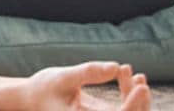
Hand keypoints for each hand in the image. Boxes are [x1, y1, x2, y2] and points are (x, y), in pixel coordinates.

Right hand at [15, 61, 150, 109]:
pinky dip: (131, 95)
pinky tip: (130, 75)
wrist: (32, 99)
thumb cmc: (42, 89)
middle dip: (138, 101)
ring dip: (136, 96)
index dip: (133, 106)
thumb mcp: (62, 77)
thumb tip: (117, 67)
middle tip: (133, 74)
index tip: (141, 86)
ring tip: (130, 72)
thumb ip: (88, 72)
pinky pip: (125, 109)